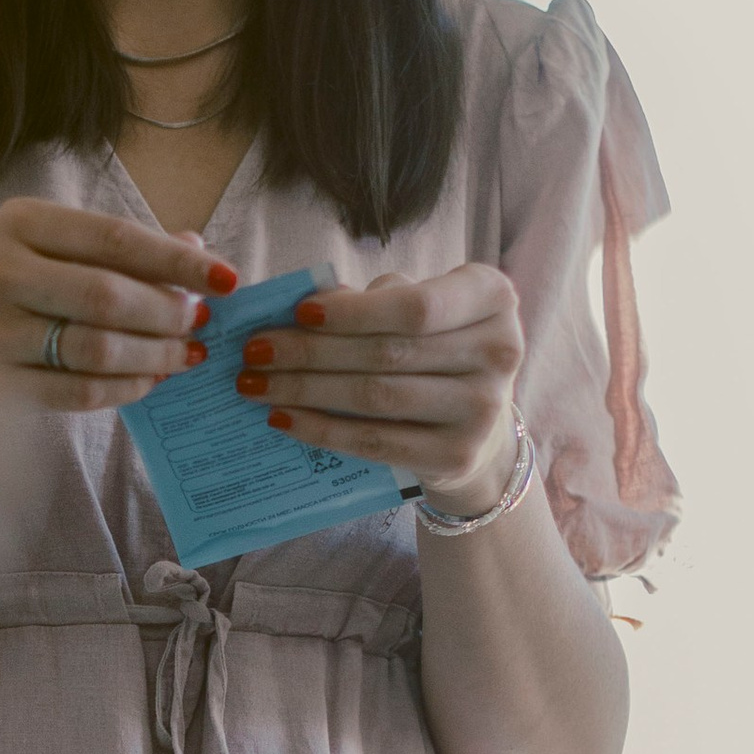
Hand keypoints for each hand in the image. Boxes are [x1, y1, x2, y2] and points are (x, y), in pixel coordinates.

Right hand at [0, 196, 237, 409]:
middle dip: (168, 314)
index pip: (115, 239)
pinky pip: (75, 392)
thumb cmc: (13, 284)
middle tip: (200, 324)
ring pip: (94, 348)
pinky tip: (147, 381)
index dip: (178, 262)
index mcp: (18, 222)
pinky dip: (123, 389)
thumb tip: (198, 253)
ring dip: (153, 356)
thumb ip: (124, 249)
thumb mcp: (57, 247)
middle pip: (106, 295)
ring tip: (183, 356)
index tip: (226, 279)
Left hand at [237, 265, 523, 511]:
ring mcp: (483, 410)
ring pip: (375, 397)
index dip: (353, 312)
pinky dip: (321, 430)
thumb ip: (373, 300)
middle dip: (308, 352)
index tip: (298, 313)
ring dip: (304, 390)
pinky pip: (373, 441)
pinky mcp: (456, 455)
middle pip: (386, 353)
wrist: (477, 424)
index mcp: (492, 298)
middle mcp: (500, 352)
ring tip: (255, 385)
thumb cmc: (434, 349)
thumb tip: (305, 307)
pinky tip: (283, 418)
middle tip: (253, 352)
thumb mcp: (419, 310)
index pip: (414, 306)